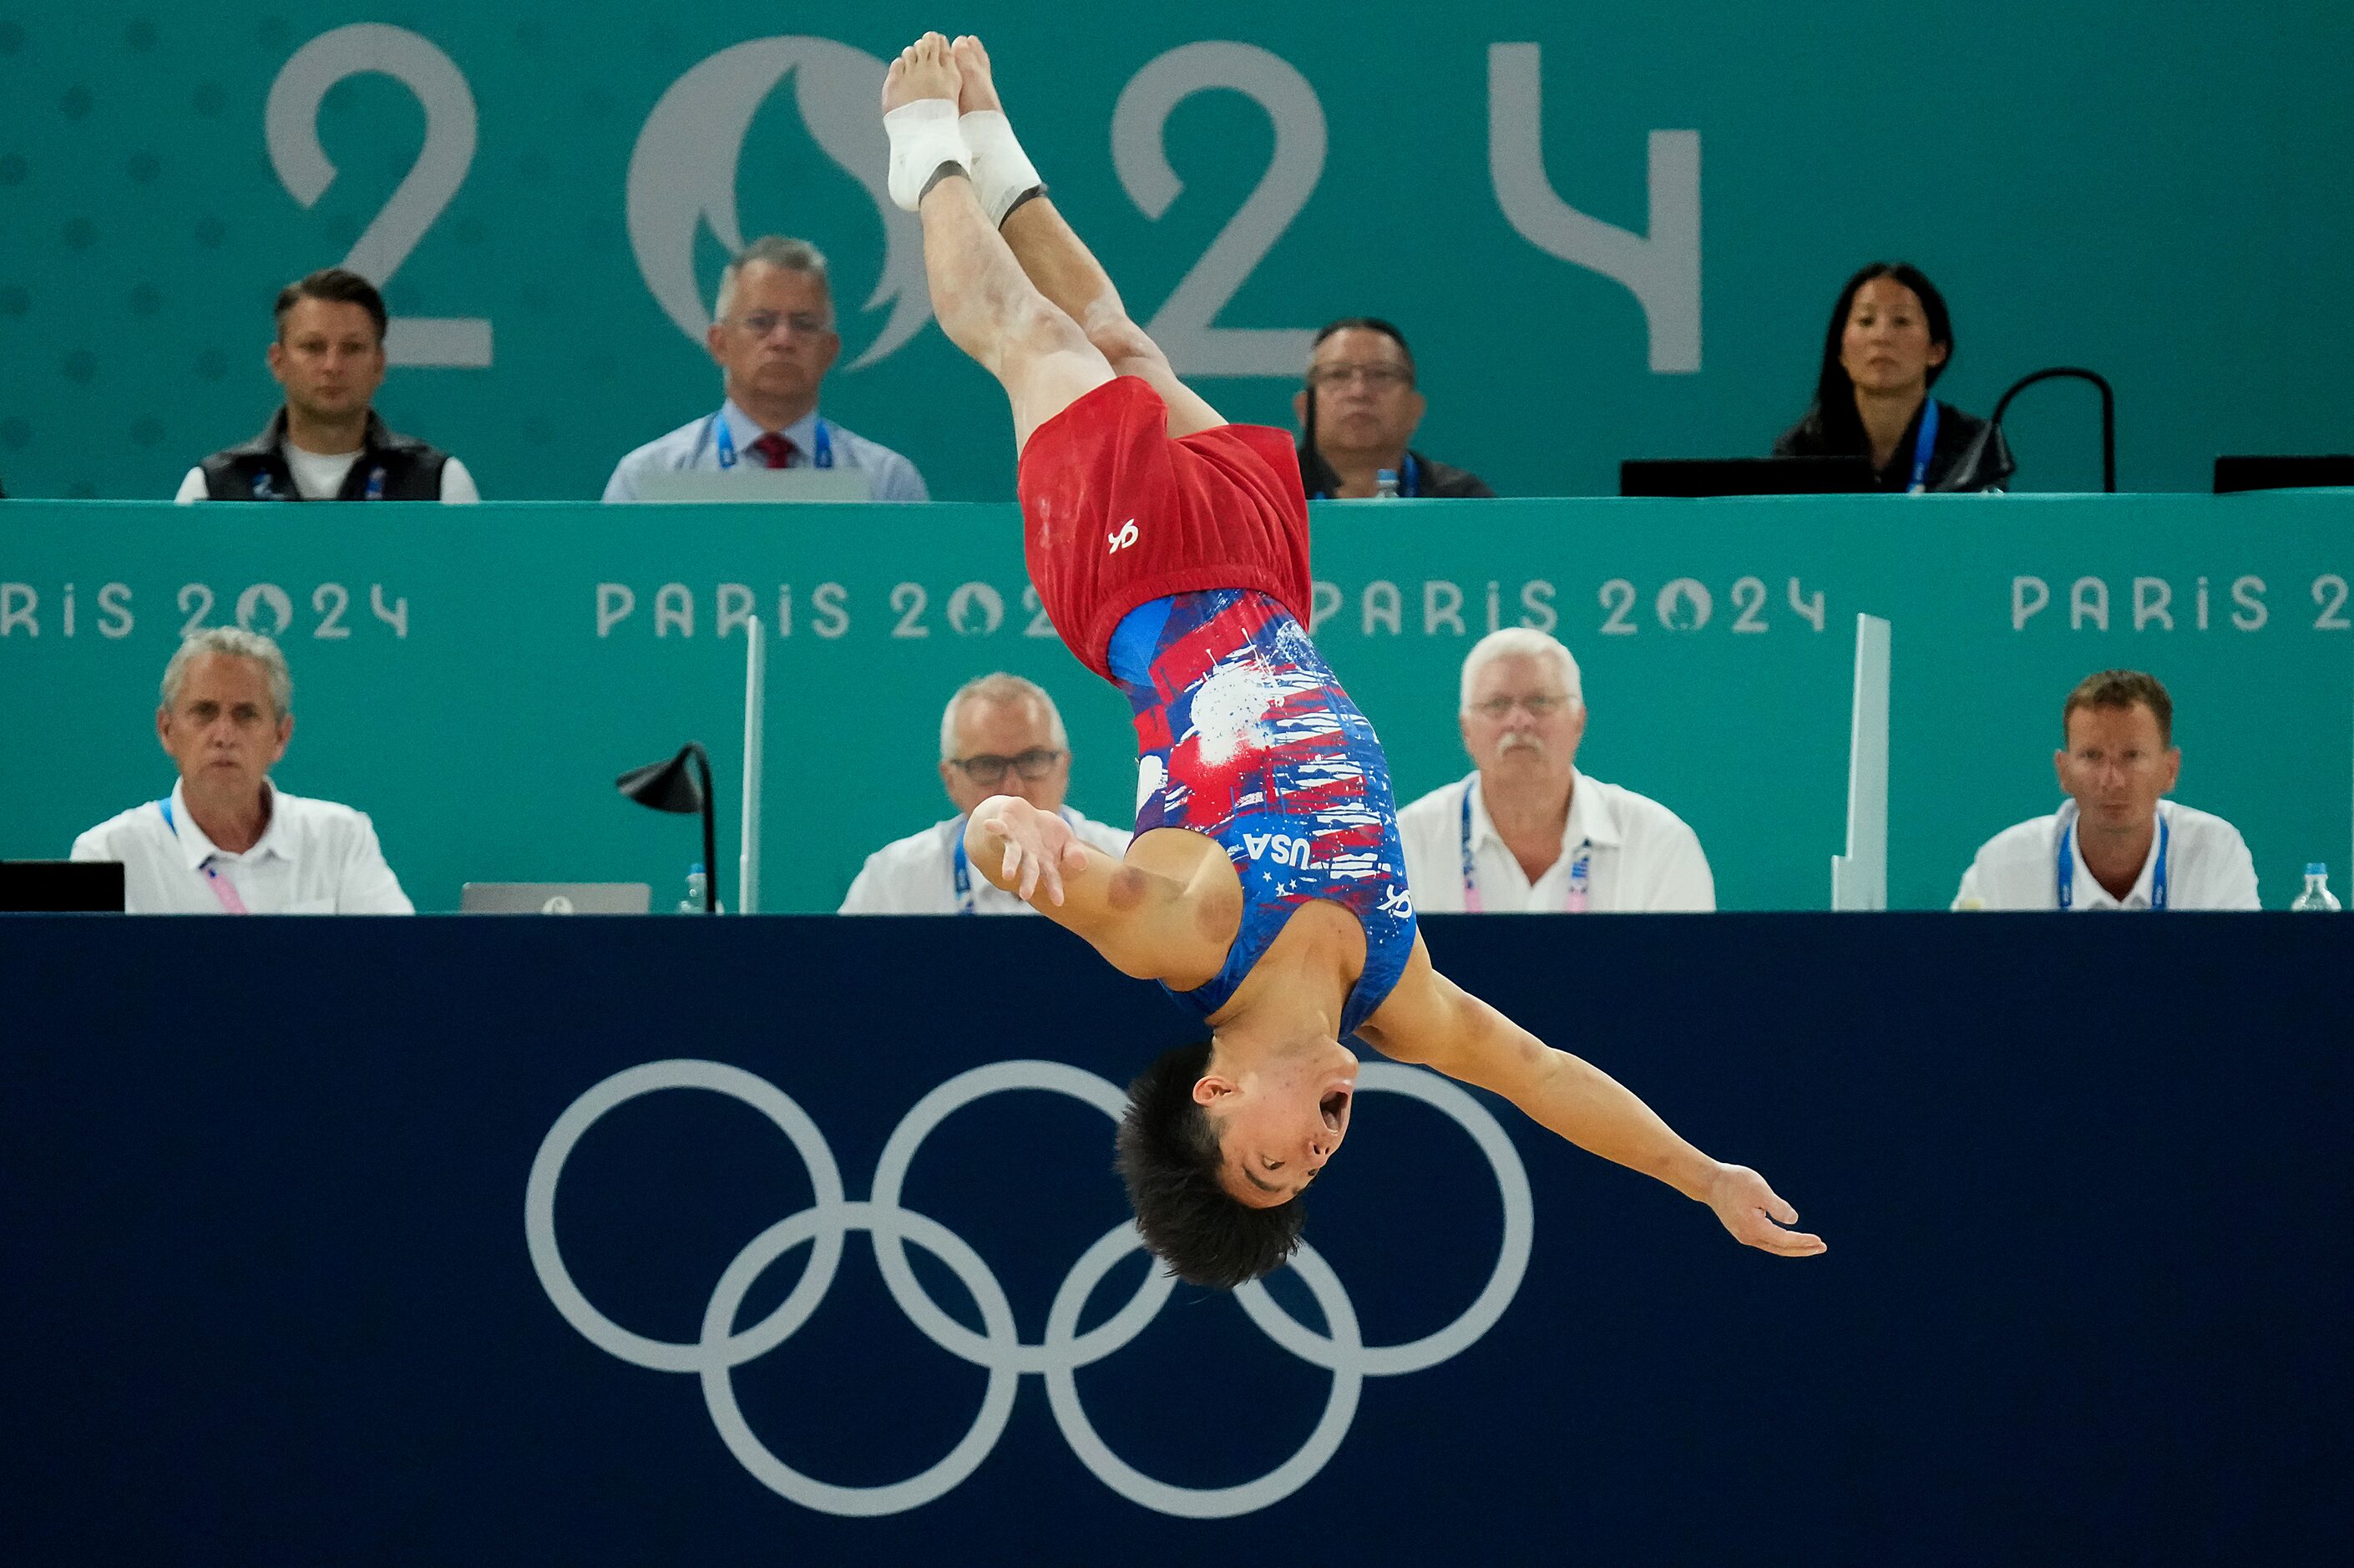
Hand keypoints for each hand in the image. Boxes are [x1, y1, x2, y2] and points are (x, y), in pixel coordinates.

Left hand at [971, 796, 1087, 905]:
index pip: (1051, 877)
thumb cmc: (1047, 832)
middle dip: (1028, 882)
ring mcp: (1016, 843)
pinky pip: (999, 829)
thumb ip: (1074, 852)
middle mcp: (1029, 856)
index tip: (1058, 902)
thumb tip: (1081, 864)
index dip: (1054, 888)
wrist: (1022, 817)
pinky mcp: (1005, 829)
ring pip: (1012, 855)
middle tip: (1025, 895)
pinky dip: (993, 827)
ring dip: (1010, 864)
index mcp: (1044, 862)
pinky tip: (987, 825)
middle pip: (1030, 870)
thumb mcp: (1066, 838)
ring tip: (1008, 875)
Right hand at [1702, 1164, 1825, 1257]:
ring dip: (1793, 1247)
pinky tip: (1789, 1237)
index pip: (1785, 1240)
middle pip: (1781, 1249)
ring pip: (1773, 1246)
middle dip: (1802, 1249)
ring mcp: (1744, 1235)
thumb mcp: (1760, 1189)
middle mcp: (1748, 1237)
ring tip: (1810, 1244)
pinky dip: (1781, 1242)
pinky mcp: (1741, 1230)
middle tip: (1821, 1247)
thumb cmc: (1735, 1182)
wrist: (1709, 1182)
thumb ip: (1777, 1206)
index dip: (1803, 1241)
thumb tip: (1793, 1221)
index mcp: (1754, 1228)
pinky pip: (1766, 1241)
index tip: (1820, 1241)